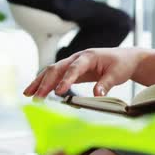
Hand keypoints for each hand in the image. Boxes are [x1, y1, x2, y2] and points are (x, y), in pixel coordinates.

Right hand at [23, 48, 146, 97]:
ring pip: (53, 71)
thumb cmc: (121, 64)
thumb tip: (97, 94)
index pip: (74, 68)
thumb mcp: (117, 74)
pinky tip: (38, 93)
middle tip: (37, 98)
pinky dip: (46, 83)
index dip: (66, 80)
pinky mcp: (73, 70)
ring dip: (40, 82)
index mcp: (89, 56)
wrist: (126, 58)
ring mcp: (74, 63)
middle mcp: (78, 58)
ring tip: (28, 94)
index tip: (58, 92)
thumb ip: (106, 83)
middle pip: (57, 68)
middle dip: (45, 83)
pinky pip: (57, 76)